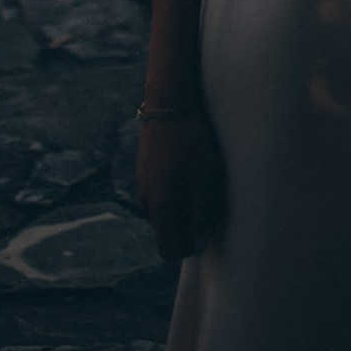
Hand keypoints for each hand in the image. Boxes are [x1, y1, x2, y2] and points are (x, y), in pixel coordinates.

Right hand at [135, 110, 225, 260]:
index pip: (168, 248)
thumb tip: (199, 234)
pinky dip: (175, 190)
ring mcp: (142, 184)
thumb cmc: (189, 139)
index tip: (205, 227)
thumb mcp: (204, 175)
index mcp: (159, 205)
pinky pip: (160, 193)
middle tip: (207, 198)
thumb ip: (202, 210)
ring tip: (200, 178)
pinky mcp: (144, 170)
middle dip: (187, 224)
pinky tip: (188, 167)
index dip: (188, 247)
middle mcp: (146, 200)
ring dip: (182, 205)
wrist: (167, 101)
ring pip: (164, 211)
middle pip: (167, 230)